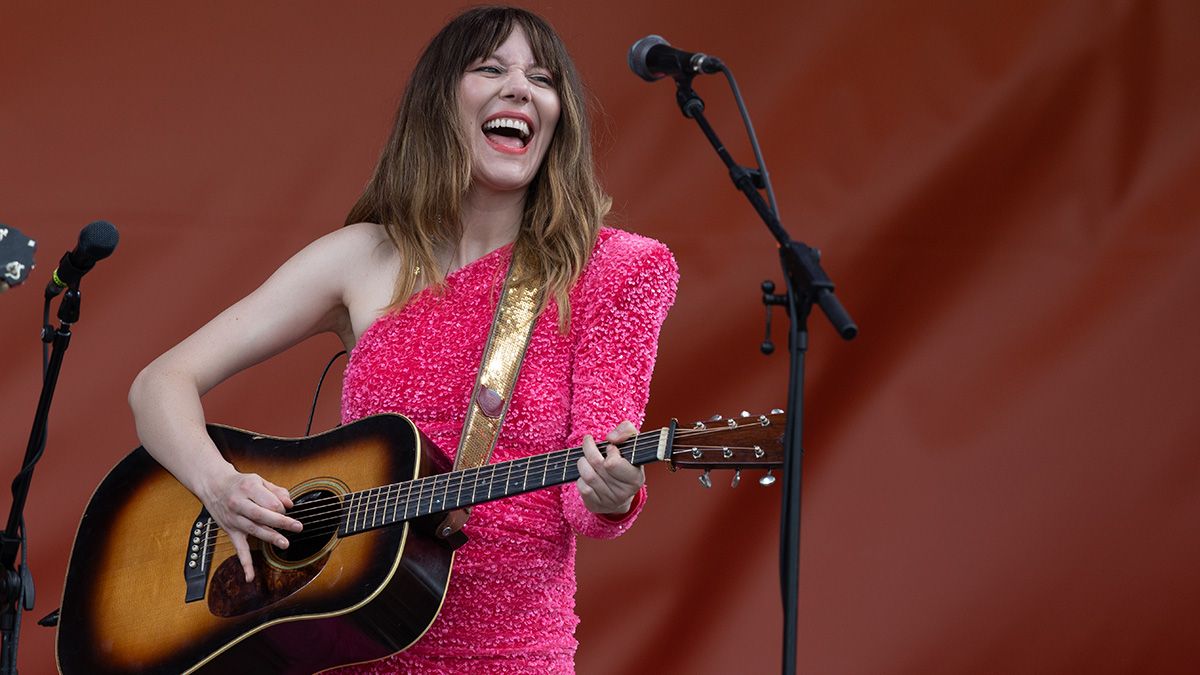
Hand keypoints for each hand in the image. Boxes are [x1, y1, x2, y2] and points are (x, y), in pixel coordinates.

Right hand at [199, 467, 302, 581]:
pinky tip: (250, 577)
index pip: (269, 501)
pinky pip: (238, 549)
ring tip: (285, 543)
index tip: (287, 509)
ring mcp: (234, 519)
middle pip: (261, 515)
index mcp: (248, 488)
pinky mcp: (231, 531)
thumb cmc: (239, 483)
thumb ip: (276, 491)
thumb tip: (289, 504)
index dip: (281, 507)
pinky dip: (244, 564)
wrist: (213, 485)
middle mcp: (239, 504)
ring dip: (270, 537)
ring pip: (253, 530)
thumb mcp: (259, 480)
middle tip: (297, 527)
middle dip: (281, 522)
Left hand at [576, 421, 644, 514]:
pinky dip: (580, 477)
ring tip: (585, 457)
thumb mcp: (632, 443)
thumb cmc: (626, 462)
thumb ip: (626, 430)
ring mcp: (609, 501)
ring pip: (587, 475)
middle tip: (588, 441)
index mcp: (635, 478)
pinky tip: (586, 473)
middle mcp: (623, 492)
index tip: (610, 447)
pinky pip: (582, 487)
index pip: (612, 463)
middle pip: (597, 465)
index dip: (609, 450)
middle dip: (589, 448)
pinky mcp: (596, 505)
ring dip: (582, 462)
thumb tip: (611, 438)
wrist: (622, 492)